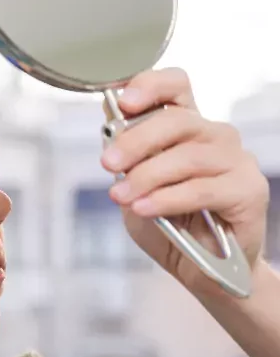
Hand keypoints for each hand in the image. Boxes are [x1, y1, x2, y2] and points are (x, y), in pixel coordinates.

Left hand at [101, 68, 269, 293]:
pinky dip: (167, 198)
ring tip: (122, 196)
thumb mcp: (134, 190)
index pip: (176, 87)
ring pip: (188, 156)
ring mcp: (236, 161)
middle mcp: (214, 136)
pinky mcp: (248, 190)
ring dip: (147, 176)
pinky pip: (203, 188)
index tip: (123, 101)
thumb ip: (125, 163)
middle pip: (177, 120)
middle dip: (135, 141)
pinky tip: (145, 208)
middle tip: (108, 164)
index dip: (151, 85)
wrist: (200, 270)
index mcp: (186, 128)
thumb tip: (109, 135)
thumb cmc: (168, 226)